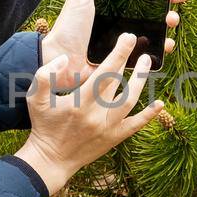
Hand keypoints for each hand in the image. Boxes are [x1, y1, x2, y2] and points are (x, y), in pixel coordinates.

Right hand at [15, 33, 165, 195]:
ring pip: (130, 100)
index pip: (104, 72)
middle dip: (128, 60)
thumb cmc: (44, 125)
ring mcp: (107, 127)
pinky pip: (135, 125)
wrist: (51, 159)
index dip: (118, 54)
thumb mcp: (35, 98)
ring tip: (147, 63)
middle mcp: (96, 114)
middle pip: (118, 82)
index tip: (127, 38)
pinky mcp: (114, 138)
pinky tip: (160, 103)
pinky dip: (149, 115)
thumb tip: (64, 59)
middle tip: (135, 43)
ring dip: (141, 80)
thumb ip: (45, 76)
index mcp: (79, 102)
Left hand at [41, 0, 188, 90]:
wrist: (62, 60)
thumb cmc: (68, 27)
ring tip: (172, 18)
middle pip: (154, 5)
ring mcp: (127, 37)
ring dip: (169, 20)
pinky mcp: (128, 56)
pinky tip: (167, 42)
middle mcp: (123, 18)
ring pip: (156, 26)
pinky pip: (150, 51)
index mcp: (114, 2)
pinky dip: (162, 46)